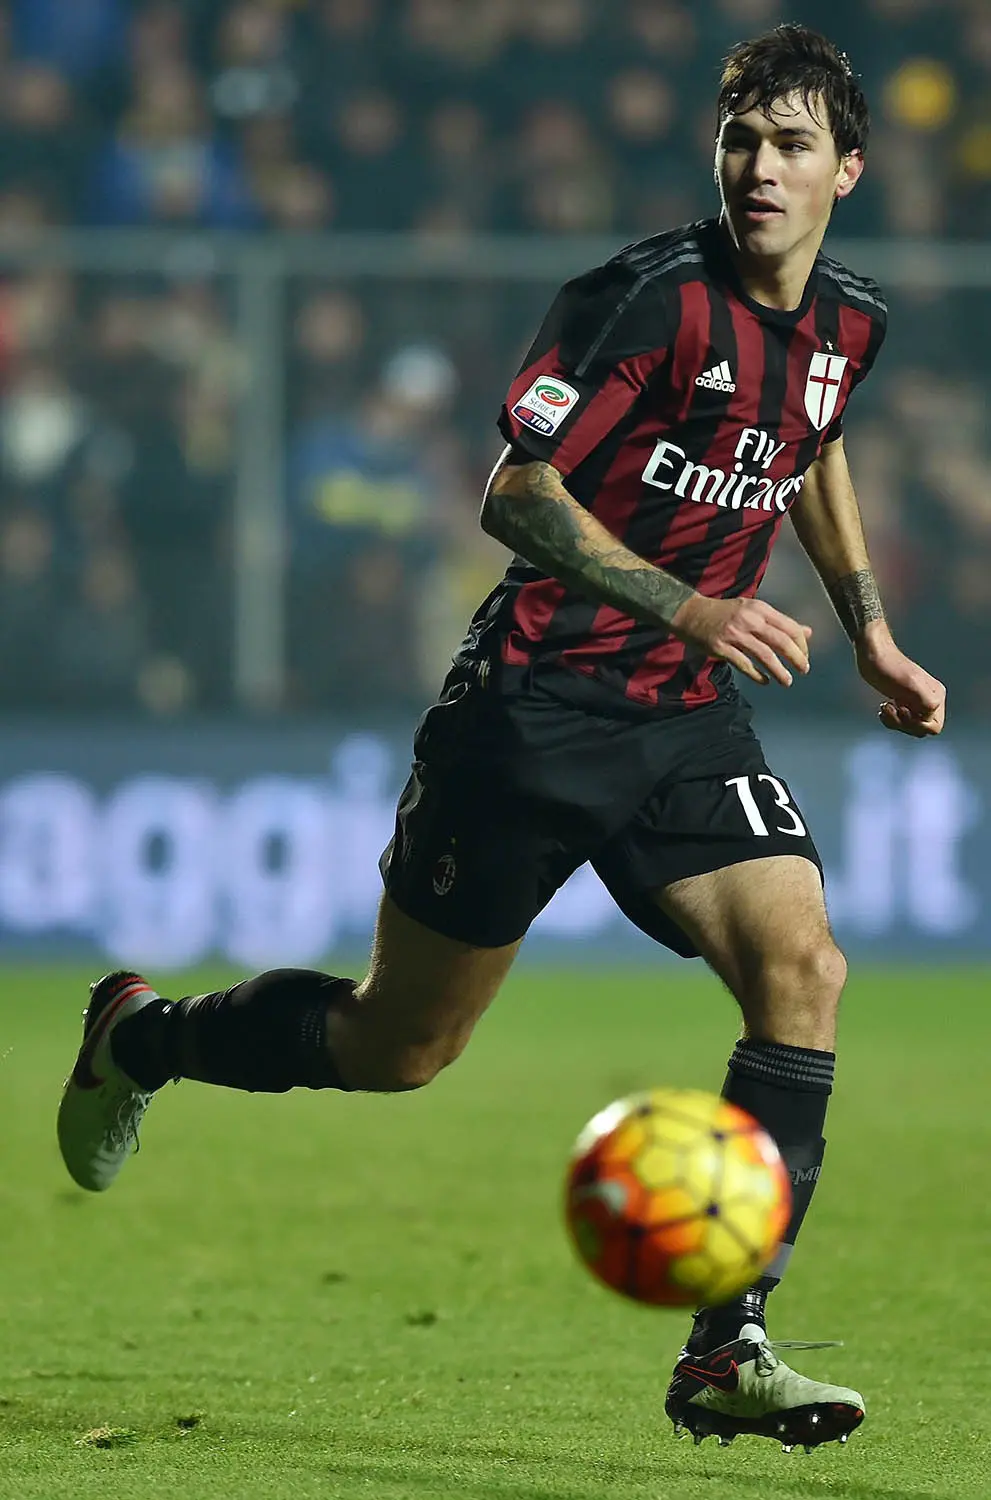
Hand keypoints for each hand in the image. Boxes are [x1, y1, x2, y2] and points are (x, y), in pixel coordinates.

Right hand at [671, 594, 812, 686]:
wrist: (692, 613)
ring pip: (765, 655)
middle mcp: (749, 620)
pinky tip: (765, 681)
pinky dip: (757, 675)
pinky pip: (744, 665)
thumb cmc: (726, 613)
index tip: (805, 655)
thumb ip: (779, 623)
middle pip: (780, 641)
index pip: (789, 627)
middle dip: (796, 658)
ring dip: (779, 670)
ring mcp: (735, 634)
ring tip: (787, 681)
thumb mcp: (754, 611)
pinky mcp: (722, 648)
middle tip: (803, 669)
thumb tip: (807, 633)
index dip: (801, 644)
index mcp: (760, 609)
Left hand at [855, 632, 945, 737]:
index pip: (934, 727)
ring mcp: (914, 701)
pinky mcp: (902, 701)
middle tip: (890, 708)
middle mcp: (929, 700)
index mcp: (936, 696)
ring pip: (910, 727)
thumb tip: (930, 715)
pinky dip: (890, 720)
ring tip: (884, 706)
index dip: (917, 725)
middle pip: (921, 730)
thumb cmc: (890, 667)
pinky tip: (882, 709)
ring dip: (896, 723)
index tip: (903, 710)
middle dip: (904, 725)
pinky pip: (901, 722)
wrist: (872, 654)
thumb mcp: (911, 684)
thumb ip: (927, 701)